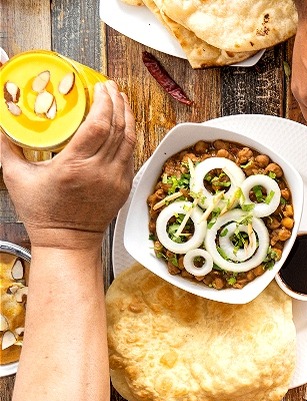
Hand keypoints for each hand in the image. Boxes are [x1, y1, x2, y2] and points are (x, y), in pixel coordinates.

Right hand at [0, 81, 135, 249]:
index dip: (103, 102)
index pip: (98, 125)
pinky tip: (123, 125)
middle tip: (110, 87)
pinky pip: (130, 154)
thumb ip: (8, 147)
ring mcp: (115, 179)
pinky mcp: (124, 186)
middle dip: (117, 103)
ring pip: (129, 139)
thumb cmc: (42, 213)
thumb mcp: (16, 178)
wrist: (67, 242)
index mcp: (74, 166)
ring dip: (127, 116)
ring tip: (120, 100)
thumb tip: (2, 124)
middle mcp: (99, 171)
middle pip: (118, 128)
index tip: (100, 87)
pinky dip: (128, 136)